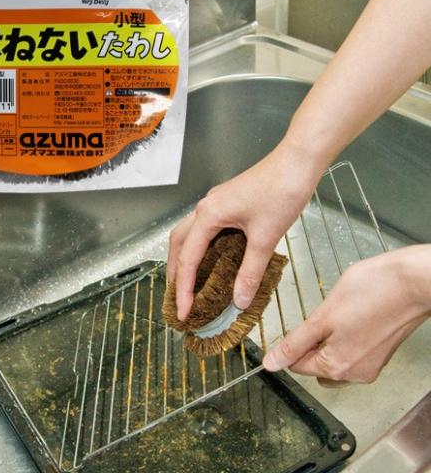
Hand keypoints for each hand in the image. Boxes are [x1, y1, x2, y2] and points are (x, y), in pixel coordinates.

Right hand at [168, 142, 322, 319]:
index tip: (183, 312)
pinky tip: (211, 259)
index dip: (184, 289)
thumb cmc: (282, 192)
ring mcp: (215, 203)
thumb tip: (238, 301)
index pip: (188, 259)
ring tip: (187, 282)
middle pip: (178, 244)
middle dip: (175, 272)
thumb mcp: (265, 238)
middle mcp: (205, 208)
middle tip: (177, 298)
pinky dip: (200, 247)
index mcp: (208, 216)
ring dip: (184, 258)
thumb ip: (250, 272)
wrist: (298, 161)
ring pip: (188, 234)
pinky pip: (203, 229)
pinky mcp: (227, 202)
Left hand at [263, 245, 430, 382]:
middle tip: (315, 319)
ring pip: (334, 360)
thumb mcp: (322, 317)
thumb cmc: (372, 292)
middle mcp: (355, 373)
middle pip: (315, 366)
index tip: (294, 326)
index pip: (297, 366)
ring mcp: (371, 365)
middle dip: (308, 346)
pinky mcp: (381, 352)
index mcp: (336, 367)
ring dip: (326, 342)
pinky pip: (352, 353)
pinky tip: (349, 318)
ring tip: (333, 316)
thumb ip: (294, 342)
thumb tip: (272, 363)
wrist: (414, 281)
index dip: (290, 344)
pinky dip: (343, 339)